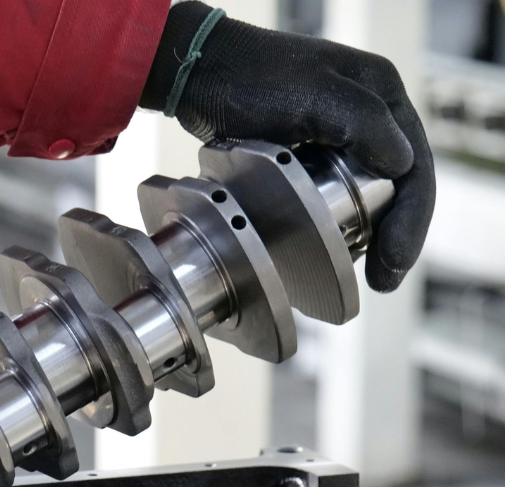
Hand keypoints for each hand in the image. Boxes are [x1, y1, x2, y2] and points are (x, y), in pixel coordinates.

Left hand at [140, 1, 434, 292]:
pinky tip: (337, 252)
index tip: (394, 262)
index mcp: (381, 96)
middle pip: (400, 186)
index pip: (416, 165)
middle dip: (396, 236)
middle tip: (384, 281)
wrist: (201, 75)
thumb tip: (404, 165)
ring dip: (373, 235)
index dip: (411, 219)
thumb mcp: (311, 95)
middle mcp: (370, 116)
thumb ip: (361, 123)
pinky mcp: (313, 156)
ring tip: (368, 274)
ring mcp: (342, 137)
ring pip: (373, 194)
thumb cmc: (249, 78)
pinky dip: (345, 225)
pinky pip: (342, 196)